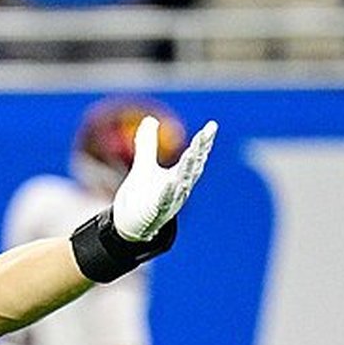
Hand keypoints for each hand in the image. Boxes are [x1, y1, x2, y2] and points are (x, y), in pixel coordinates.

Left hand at [112, 116, 216, 241]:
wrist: (130, 225)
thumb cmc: (142, 195)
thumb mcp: (144, 165)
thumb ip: (148, 143)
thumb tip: (151, 119)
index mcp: (179, 175)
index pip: (195, 156)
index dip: (204, 142)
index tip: (212, 126)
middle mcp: (179, 187)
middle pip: (192, 166)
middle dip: (200, 150)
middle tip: (205, 134)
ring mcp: (170, 200)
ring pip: (182, 182)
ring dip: (188, 168)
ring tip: (193, 152)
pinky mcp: (156, 212)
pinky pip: (164, 201)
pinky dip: (168, 192)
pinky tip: (171, 182)